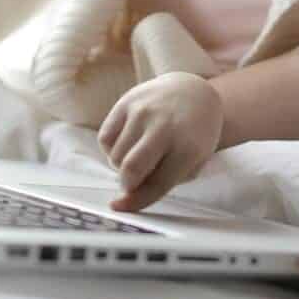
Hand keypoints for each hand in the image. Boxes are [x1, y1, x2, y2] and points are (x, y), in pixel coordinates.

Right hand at [97, 72, 223, 210]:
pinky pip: (105, 138)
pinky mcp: (126, 102)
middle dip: (126, 185)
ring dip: (120, 166)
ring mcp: (143, 111)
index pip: (157, 184)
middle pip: (131, 168)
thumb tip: (122, 201)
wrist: (191, 91)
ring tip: (137, 157)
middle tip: (132, 183)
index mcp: (188, 147)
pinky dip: (111, 149)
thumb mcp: (193, 161)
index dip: (136, 202)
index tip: (120, 207)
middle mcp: (164, 126)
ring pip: (115, 155)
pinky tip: (127, 143)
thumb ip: (163, 182)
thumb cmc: (193, 135)